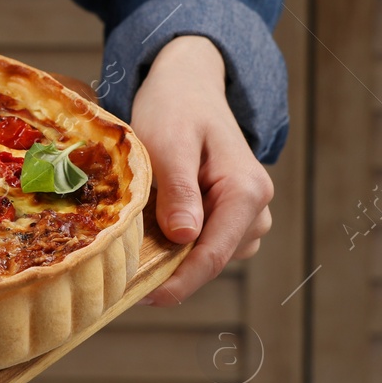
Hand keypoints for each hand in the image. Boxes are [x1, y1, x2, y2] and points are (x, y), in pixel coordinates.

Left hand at [129, 35, 273, 304]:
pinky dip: (179, 245)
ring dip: (175, 257)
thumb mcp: (169, 142)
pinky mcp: (233, 217)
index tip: (143, 297)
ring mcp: (249, 215)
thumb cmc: (176, 107)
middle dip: (172, 270)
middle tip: (124, 272)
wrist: (188, 85)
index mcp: (246, 191)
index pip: (213, 255)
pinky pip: (207, 245)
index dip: (178, 283)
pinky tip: (153, 230)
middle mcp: (257, 208)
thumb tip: (184, 238)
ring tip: (137, 241)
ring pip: (209, 257)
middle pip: (212, 261)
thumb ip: (179, 190)